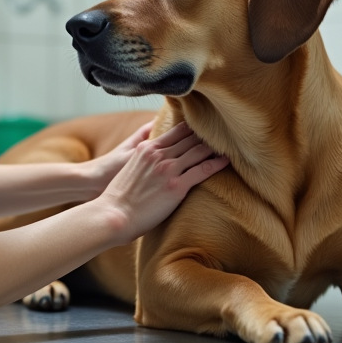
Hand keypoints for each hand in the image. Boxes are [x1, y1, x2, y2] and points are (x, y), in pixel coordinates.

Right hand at [93, 121, 228, 242]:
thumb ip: (142, 156)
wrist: (113, 215)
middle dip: (207, 136)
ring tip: (228, 146)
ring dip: (215, 148)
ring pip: (199, 151)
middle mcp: (159, 155)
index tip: (206, 127)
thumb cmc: (119, 197)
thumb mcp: (128, 166)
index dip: (193, 128)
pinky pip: (203, 170)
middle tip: (223, 134)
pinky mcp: (177, 186)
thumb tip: (149, 153)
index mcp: (147, 148)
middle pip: (191, 138)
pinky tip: (226, 161)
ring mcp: (169, 169)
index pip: (177, 131)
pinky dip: (217, 163)